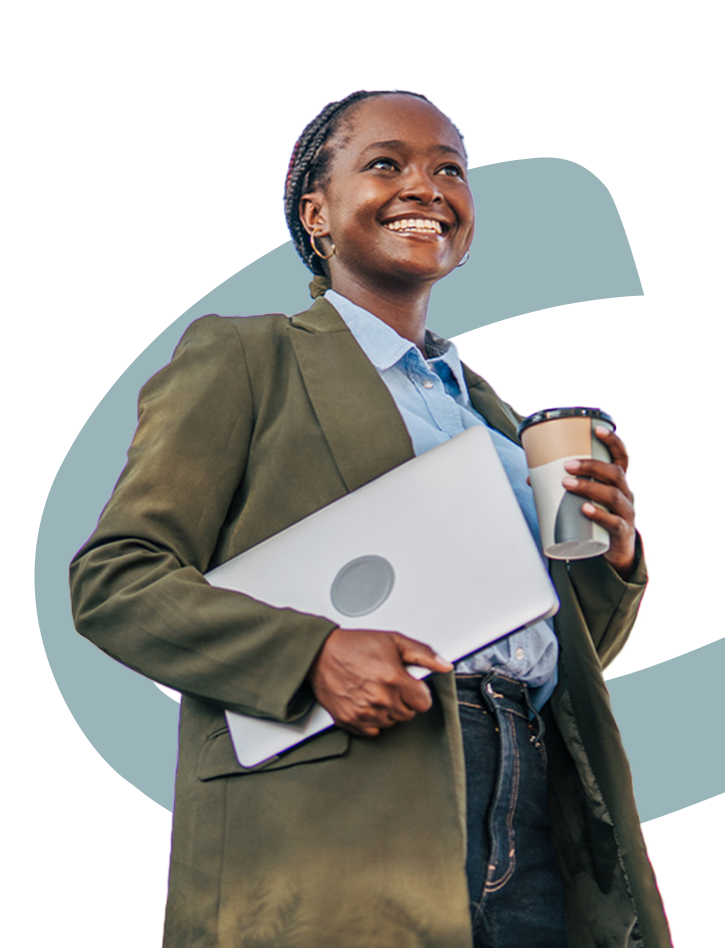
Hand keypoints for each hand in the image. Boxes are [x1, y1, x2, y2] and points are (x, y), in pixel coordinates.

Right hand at [306, 628, 453, 737]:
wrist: (321, 654)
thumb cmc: (355, 645)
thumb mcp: (393, 641)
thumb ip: (423, 654)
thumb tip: (445, 665)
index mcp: (393, 679)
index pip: (423, 703)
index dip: (419, 693)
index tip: (411, 686)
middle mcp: (380, 699)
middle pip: (408, 714)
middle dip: (404, 700)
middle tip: (390, 684)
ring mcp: (365, 713)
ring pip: (392, 722)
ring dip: (388, 710)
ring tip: (376, 690)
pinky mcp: (350, 721)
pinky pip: (373, 730)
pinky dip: (373, 719)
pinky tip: (366, 702)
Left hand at [526, 426, 637, 578]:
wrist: (614, 550)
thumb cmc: (596, 517)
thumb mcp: (585, 498)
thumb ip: (562, 486)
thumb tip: (530, 478)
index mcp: (617, 481)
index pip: (621, 457)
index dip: (612, 441)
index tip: (598, 429)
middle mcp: (625, 493)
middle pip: (615, 473)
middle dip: (591, 466)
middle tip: (567, 465)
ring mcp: (626, 513)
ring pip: (613, 495)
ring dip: (589, 487)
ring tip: (567, 484)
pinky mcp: (621, 532)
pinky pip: (614, 522)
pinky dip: (600, 515)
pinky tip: (585, 510)